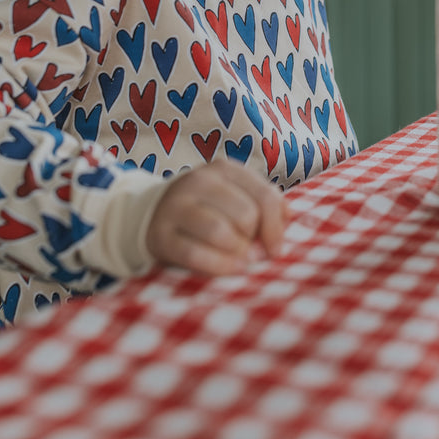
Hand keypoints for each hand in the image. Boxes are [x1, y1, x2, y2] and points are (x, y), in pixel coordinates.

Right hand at [145, 162, 288, 275]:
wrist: (153, 214)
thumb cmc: (209, 210)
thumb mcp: (237, 198)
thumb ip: (265, 206)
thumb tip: (285, 222)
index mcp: (224, 169)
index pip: (265, 196)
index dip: (276, 228)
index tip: (275, 248)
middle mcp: (199, 181)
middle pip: (246, 215)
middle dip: (254, 240)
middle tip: (252, 252)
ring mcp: (176, 205)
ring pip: (220, 232)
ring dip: (238, 253)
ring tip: (241, 261)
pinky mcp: (159, 234)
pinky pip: (194, 254)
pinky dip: (218, 266)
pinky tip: (229, 269)